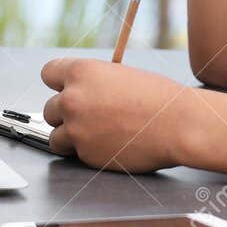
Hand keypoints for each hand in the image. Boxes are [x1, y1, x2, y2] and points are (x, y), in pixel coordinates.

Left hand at [38, 57, 190, 172]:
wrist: (177, 124)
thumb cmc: (158, 97)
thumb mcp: (121, 75)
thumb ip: (94, 83)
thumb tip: (81, 92)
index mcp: (81, 72)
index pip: (48, 73)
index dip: (59, 83)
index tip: (68, 90)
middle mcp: (72, 99)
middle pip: (50, 109)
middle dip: (67, 114)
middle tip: (91, 117)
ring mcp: (76, 129)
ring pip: (56, 136)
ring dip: (71, 136)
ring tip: (97, 134)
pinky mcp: (85, 154)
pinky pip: (75, 154)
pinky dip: (87, 152)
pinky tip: (109, 144)